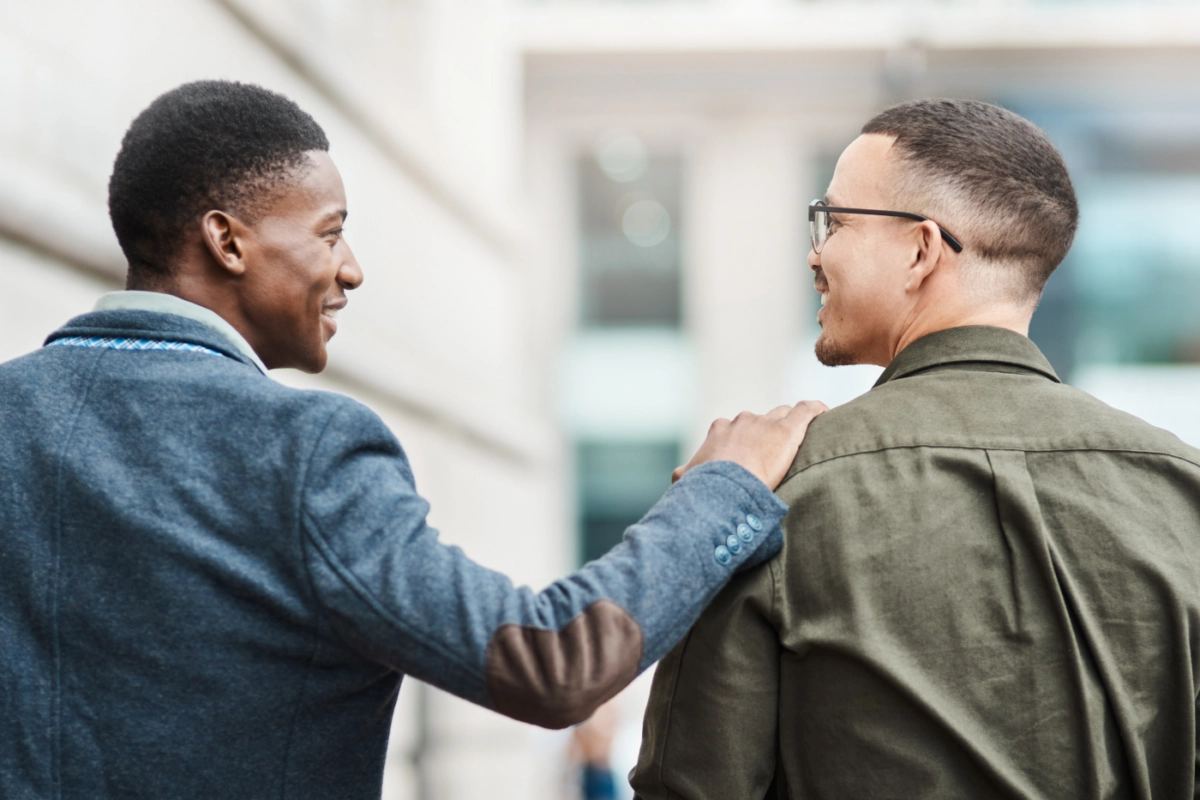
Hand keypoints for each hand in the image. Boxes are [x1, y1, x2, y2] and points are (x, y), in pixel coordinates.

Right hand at [673, 401, 828, 489]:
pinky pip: (807, 410)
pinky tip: (825, 414)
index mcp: (720, 430)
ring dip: (791, 425)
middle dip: (767, 433)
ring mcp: (766, 422)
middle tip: (775, 455)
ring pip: (783, 414)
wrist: (724, 484)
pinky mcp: (788, 429)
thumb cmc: (705, 485)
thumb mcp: (686, 479)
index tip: (751, 455)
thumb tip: (678, 478)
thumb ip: (684, 474)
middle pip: (760, 420)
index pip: (736, 428)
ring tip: (804, 439)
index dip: (745, 441)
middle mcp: (742, 420)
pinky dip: (816, 411)